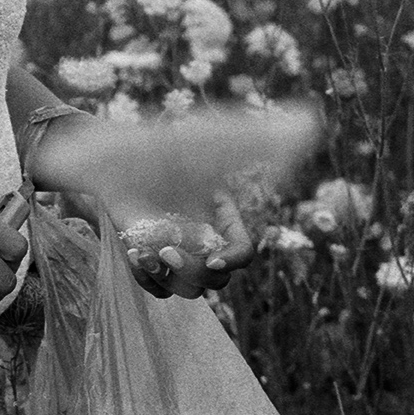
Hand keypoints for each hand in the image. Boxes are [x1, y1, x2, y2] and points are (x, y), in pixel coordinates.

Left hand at [27, 101, 321, 299]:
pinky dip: (145, 279)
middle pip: (217, 280)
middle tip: (165, 250)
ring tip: (143, 251)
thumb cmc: (155, 149)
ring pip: (188, 290)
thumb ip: (252, 139)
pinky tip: (132, 253)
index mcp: (223, 218)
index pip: (244, 253)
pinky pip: (156, 290)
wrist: (107, 160)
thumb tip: (306, 124)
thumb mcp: (205, 142)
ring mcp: (177, 252)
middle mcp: (204, 239)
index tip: (211, 257)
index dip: (233, 260)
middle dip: (194, 272)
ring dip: (168, 277)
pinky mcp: (150, 260)